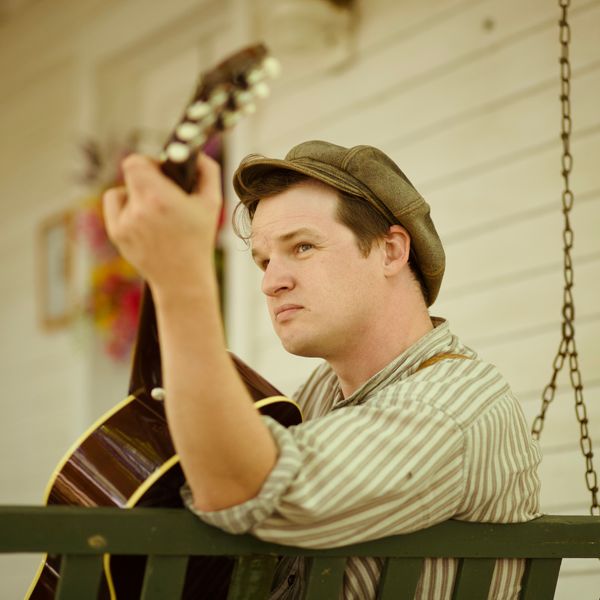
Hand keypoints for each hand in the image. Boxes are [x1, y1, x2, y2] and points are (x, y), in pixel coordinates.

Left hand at [103, 152, 222, 293]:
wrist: (182, 278)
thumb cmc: (199, 239)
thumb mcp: (212, 204)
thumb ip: (208, 171)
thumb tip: (197, 154)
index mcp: (160, 198)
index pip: (135, 162)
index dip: (148, 161)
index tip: (161, 171)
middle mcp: (139, 210)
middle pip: (130, 174)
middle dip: (145, 177)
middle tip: (161, 189)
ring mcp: (125, 223)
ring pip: (122, 191)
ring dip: (136, 194)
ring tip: (155, 211)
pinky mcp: (116, 233)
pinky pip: (116, 207)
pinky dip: (127, 208)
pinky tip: (144, 220)